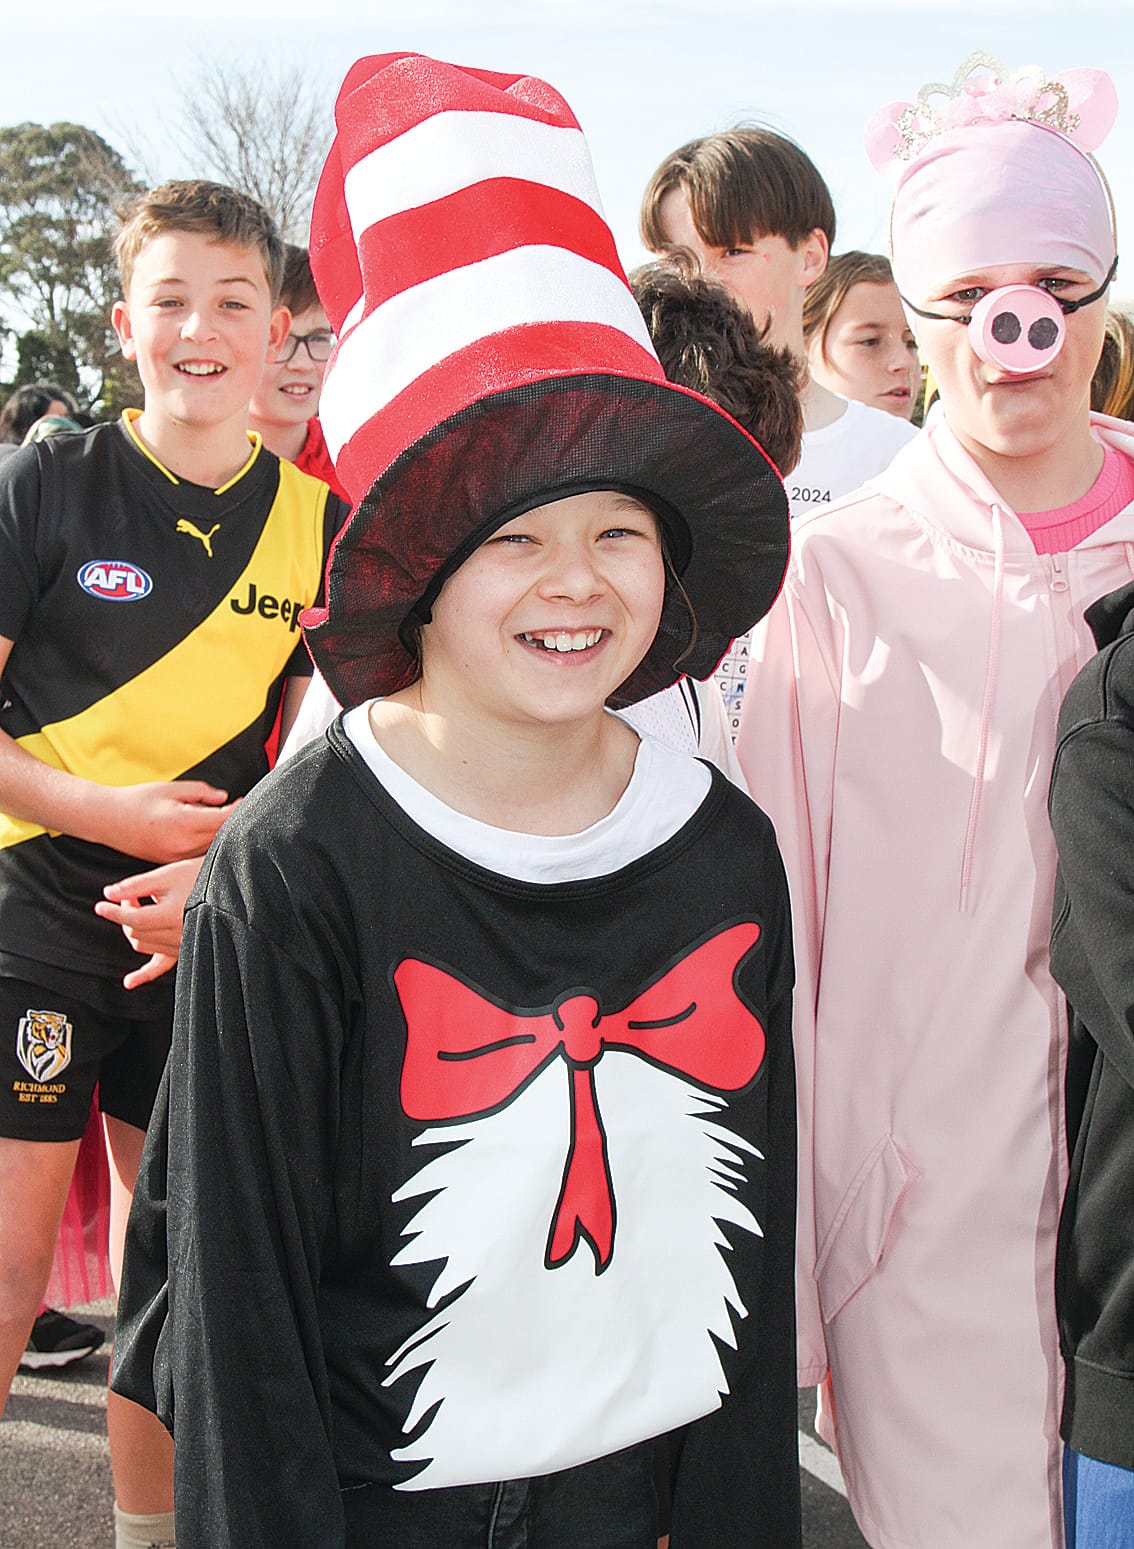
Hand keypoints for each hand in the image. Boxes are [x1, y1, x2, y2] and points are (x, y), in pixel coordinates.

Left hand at [94, 857, 203, 989]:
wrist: (231, 885)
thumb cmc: (200, 875)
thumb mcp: (167, 873)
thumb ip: (136, 884)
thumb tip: (108, 894)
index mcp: (174, 914)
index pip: (133, 919)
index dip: (114, 912)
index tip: (100, 905)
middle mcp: (179, 934)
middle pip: (136, 932)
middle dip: (126, 914)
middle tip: (133, 896)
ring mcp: (183, 944)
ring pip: (143, 945)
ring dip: (133, 929)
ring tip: (140, 908)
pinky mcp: (185, 950)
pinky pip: (161, 967)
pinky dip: (144, 975)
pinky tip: (128, 983)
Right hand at [103, 781, 238, 862]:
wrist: (108, 819)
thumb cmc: (138, 800)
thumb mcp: (171, 789)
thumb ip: (201, 793)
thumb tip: (224, 798)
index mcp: (184, 822)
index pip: (223, 820)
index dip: (237, 811)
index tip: (244, 801)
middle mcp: (182, 844)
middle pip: (221, 836)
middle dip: (231, 822)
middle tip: (237, 808)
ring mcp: (177, 857)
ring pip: (211, 848)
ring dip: (220, 835)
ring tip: (220, 818)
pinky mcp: (171, 863)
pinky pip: (197, 854)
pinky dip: (206, 844)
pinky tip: (206, 832)